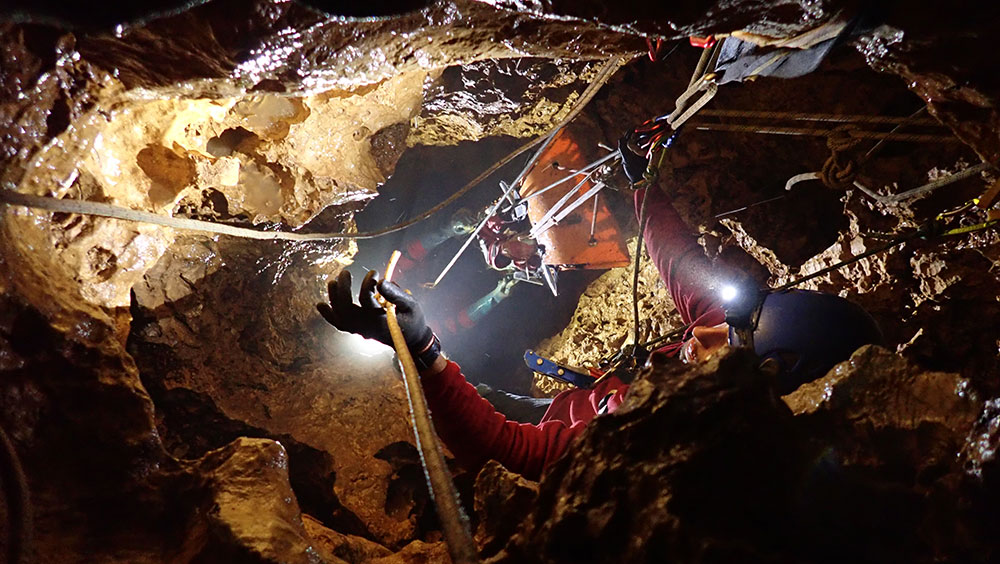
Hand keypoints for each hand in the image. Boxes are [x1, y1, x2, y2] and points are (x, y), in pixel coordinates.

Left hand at [317, 269, 433, 352]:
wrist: (410, 341)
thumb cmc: (412, 320)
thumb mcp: (411, 306)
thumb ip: (397, 294)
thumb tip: (381, 282)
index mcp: (381, 321)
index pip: (366, 301)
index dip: (367, 284)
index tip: (374, 273)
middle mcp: (367, 327)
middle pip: (346, 309)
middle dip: (343, 289)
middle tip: (345, 272)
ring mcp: (361, 330)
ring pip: (340, 316)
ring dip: (333, 299)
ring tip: (333, 281)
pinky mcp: (358, 330)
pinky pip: (340, 324)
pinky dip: (329, 315)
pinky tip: (321, 305)